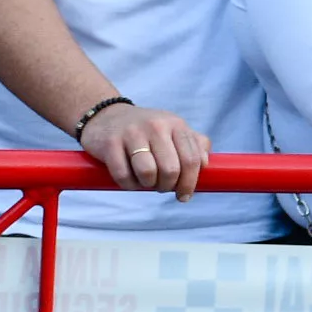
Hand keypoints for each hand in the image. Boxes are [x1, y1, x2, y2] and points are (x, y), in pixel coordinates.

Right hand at [80, 103, 209, 200]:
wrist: (106, 116)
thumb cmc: (147, 130)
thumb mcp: (174, 129)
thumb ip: (195, 144)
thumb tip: (205, 164)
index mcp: (176, 124)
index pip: (192, 160)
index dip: (190, 183)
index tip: (184, 195)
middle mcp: (156, 126)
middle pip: (171, 170)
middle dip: (168, 186)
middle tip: (162, 187)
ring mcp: (132, 133)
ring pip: (148, 173)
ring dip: (148, 185)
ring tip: (146, 182)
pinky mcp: (110, 143)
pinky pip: (123, 175)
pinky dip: (128, 185)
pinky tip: (130, 180)